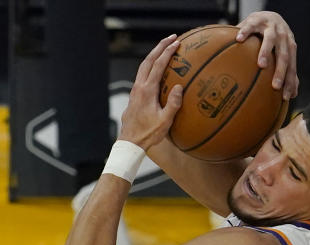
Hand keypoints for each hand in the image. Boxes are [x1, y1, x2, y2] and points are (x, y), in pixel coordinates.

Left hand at [118, 35, 183, 150]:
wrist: (130, 143)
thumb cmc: (148, 134)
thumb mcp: (165, 121)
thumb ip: (173, 104)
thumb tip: (179, 87)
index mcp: (147, 91)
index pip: (158, 65)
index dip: (167, 52)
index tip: (177, 42)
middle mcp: (139, 87)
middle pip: (148, 61)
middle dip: (159, 47)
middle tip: (171, 38)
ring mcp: (134, 91)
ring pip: (143, 67)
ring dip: (154, 56)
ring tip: (164, 49)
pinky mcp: (134, 96)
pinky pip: (142, 76)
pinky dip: (150, 67)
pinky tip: (157, 69)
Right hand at [236, 11, 298, 99]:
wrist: (267, 16)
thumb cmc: (274, 40)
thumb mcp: (282, 53)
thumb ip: (287, 71)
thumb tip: (293, 94)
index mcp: (289, 46)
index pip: (292, 66)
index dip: (290, 81)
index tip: (286, 97)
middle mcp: (282, 36)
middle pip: (284, 55)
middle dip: (281, 71)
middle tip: (275, 86)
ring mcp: (270, 27)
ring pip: (269, 39)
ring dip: (266, 52)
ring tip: (261, 65)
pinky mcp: (256, 19)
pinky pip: (250, 26)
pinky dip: (245, 32)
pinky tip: (239, 40)